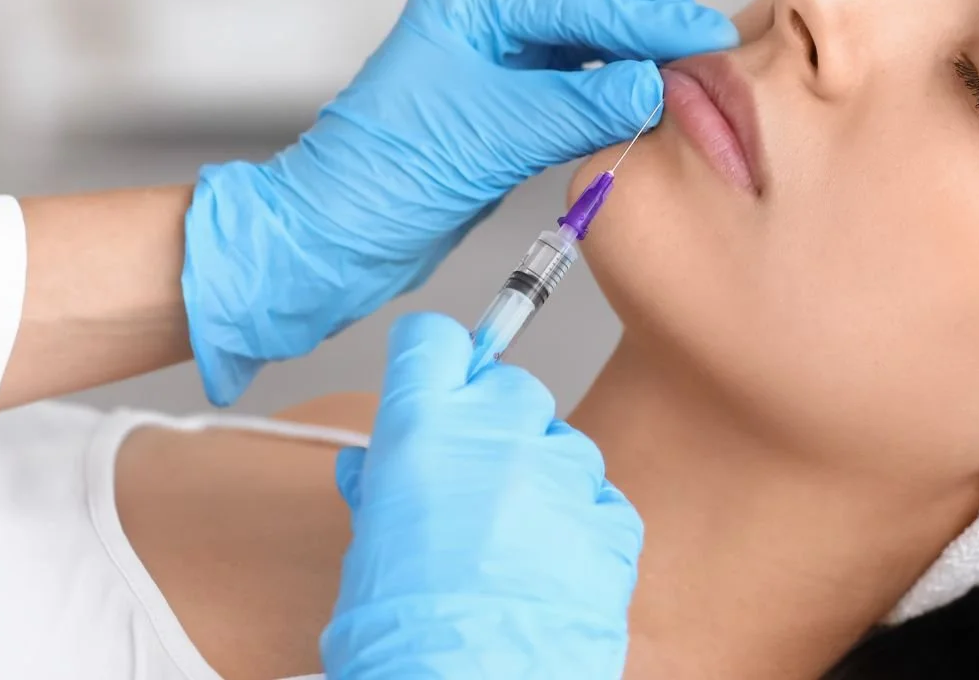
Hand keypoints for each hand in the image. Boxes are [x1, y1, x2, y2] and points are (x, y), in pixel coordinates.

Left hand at [182, 0, 733, 403]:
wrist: (332, 241)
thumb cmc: (381, 182)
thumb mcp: (490, 137)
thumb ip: (579, 106)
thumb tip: (655, 84)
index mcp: (470, 3)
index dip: (651, 18)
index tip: (708, 38)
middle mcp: (488, 20)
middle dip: (649, 9)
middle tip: (701, 50)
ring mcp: (501, 62)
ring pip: (594, 34)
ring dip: (639, 52)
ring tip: (686, 83)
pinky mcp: (512, 108)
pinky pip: (584, 82)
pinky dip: (619, 90)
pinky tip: (648, 109)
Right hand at [321, 312, 642, 678]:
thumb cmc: (404, 637)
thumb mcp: (366, 553)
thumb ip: (380, 492)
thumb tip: (375, 467)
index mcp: (424, 429)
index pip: (434, 342)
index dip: (433, 360)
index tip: (435, 377)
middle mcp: (500, 432)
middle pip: (508, 387)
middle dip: (493, 424)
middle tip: (472, 483)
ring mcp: (564, 472)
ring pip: (561, 444)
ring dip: (541, 478)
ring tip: (512, 545)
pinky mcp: (612, 519)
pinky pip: (601, 499)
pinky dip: (581, 524)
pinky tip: (551, 568)